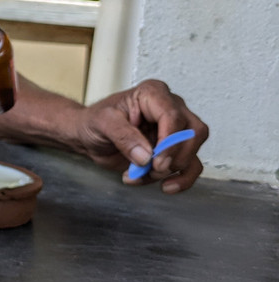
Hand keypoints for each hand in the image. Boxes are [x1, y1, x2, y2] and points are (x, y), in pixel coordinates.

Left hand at [73, 79, 208, 192]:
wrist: (88, 137)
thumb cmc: (94, 122)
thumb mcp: (102, 123)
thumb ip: (123, 136)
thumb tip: (146, 156)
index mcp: (153, 94)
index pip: (174, 116)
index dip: (170, 141)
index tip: (155, 161)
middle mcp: (170, 108)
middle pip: (193, 133)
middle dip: (175, 156)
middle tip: (152, 169)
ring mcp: (175, 129)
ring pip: (193, 151)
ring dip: (172, 170)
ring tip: (141, 176)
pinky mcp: (174, 149)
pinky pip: (191, 165)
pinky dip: (181, 179)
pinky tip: (166, 186)